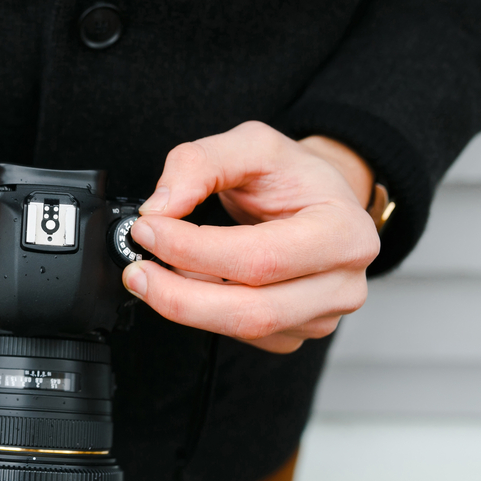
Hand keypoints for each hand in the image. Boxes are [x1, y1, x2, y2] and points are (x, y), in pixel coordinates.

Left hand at [122, 122, 379, 353]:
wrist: (321, 199)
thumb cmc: (294, 176)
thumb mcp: (252, 144)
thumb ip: (201, 163)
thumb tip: (161, 207)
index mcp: (343, 234)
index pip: (261, 258)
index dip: (194, 250)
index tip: (148, 229)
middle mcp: (342, 284)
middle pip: (252, 311)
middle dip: (179, 296)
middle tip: (136, 271)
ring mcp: (320, 316)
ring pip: (241, 328)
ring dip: (185, 304)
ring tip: (153, 273)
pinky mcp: (293, 334)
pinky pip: (240, 335)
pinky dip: (202, 311)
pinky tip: (187, 283)